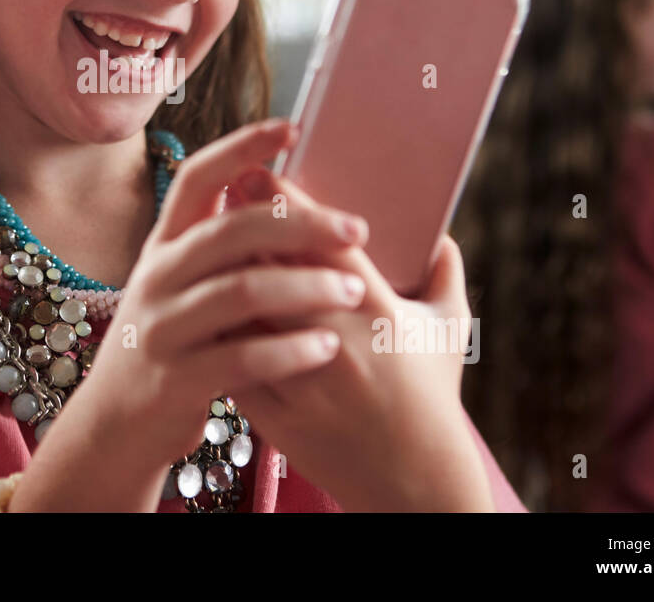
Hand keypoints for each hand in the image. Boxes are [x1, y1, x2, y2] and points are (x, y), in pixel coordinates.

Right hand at [73, 118, 368, 471]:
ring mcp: (162, 327)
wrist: (117, 423)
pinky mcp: (175, 379)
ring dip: (305, 286)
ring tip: (354, 291)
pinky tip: (326, 347)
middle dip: (300, 223)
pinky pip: (240, 358)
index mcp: (166, 244)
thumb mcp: (182, 285)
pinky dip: (289, 350)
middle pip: (231, 231)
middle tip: (358, 229)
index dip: (241, 147)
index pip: (198, 176)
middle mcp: (158, 276)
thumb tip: (285, 197)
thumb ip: (222, 248)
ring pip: (240, 292)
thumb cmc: (173, 344)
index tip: (293, 127)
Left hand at [225, 167, 493, 511]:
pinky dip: (215, 328)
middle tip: (225, 195)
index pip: (321, 240)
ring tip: (207, 243)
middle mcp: (336, 338)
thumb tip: (439, 231)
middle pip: (272, 266)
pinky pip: (231, 358)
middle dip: (244, 225)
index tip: (262, 173)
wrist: (412, 480)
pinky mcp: (273, 410)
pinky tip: (203, 302)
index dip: (286, 202)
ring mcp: (300, 377)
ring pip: (243, 311)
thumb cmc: (431, 397)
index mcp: (377, 309)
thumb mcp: (450, 331)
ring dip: (223, 273)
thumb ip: (446, 275)